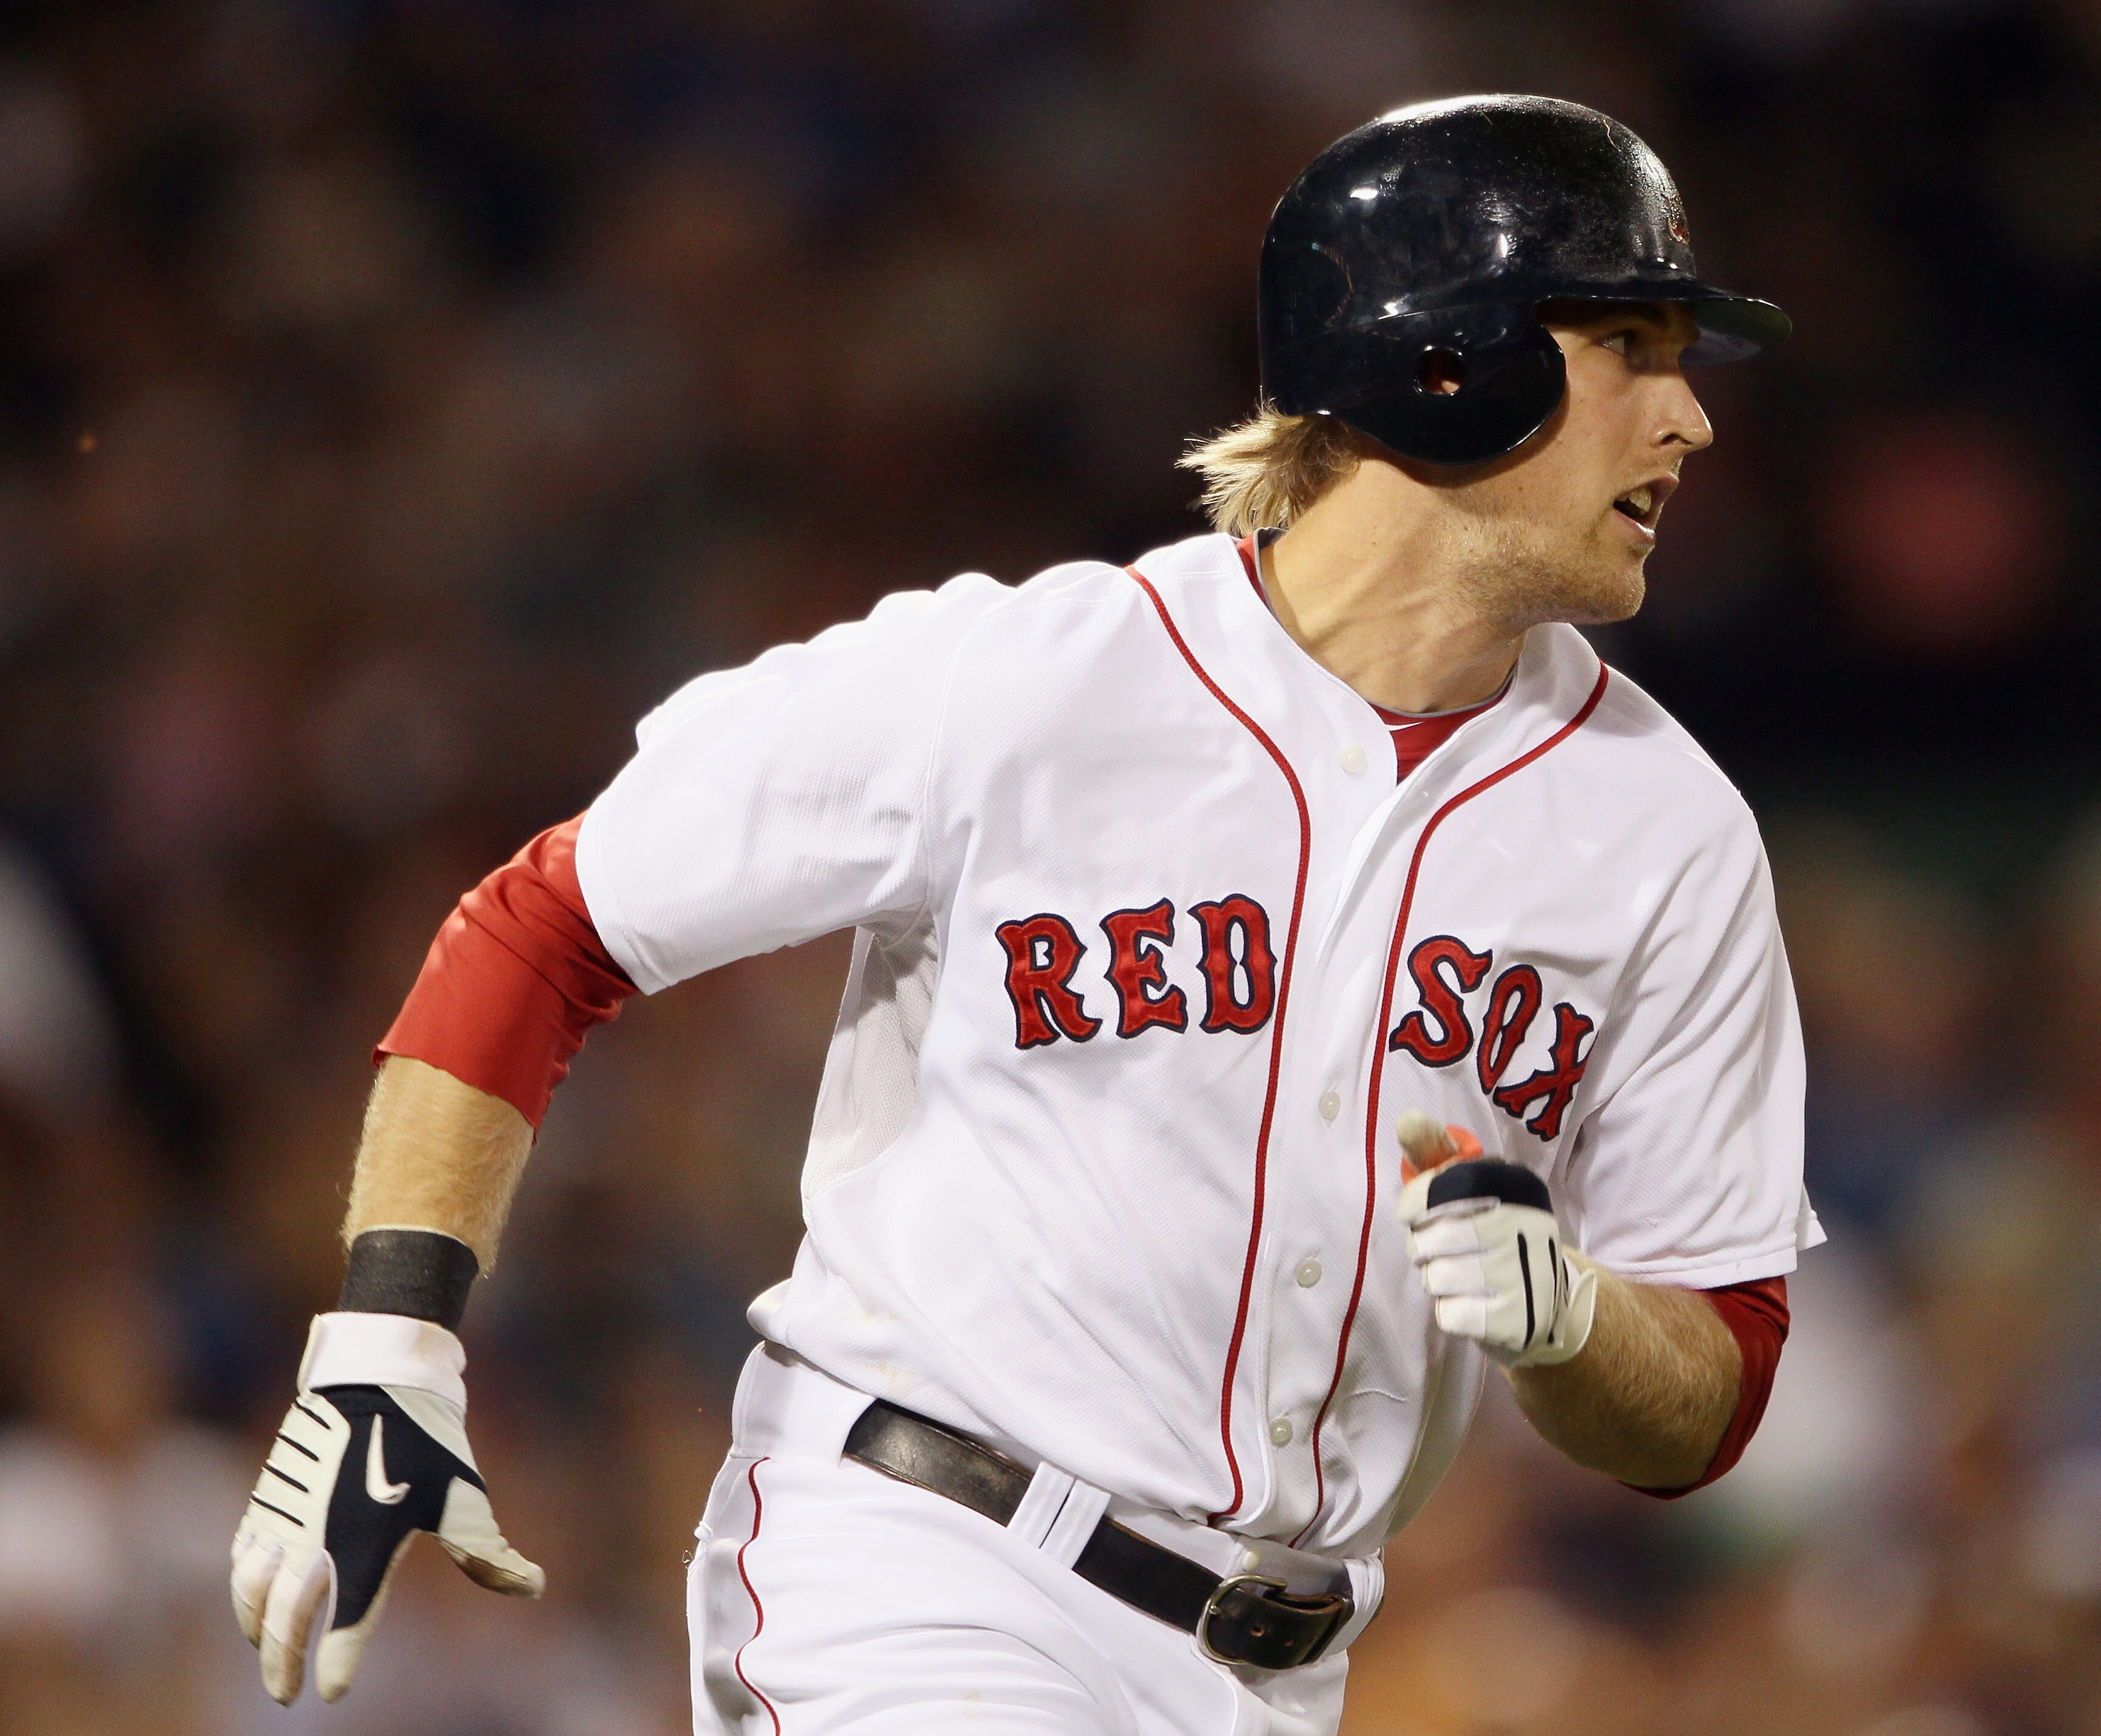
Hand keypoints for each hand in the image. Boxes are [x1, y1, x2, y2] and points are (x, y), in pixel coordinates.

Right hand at [230, 1314, 542, 1704]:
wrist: (376, 1379)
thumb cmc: (425, 1442)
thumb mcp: (464, 1499)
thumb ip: (491, 1553)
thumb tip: (535, 1587)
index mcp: (363, 1550)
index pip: (344, 1627)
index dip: (338, 1663)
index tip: (333, 1690)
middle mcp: (315, 1543)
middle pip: (286, 1622)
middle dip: (283, 1664)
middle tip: (286, 1696)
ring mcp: (284, 1520)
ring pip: (253, 1593)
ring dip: (256, 1630)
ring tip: (266, 1653)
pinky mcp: (268, 1498)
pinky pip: (243, 1555)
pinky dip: (242, 1587)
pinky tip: (251, 1599)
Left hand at [1396, 1151, 1596, 1367]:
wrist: (1542, 1300)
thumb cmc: (1489, 1232)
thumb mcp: (1467, 1184)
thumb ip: (1435, 1152)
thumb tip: (1406, 1119)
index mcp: (1515, 1185)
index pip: (1433, 1188)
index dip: (1415, 1206)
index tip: (1422, 1213)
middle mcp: (1525, 1225)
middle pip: (1428, 1239)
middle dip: (1424, 1249)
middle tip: (1446, 1251)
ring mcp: (1523, 1275)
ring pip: (1435, 1279)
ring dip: (1438, 1282)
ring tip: (1463, 1276)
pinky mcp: (1516, 1320)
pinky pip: (1450, 1314)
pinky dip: (1453, 1312)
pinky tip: (1475, 1304)